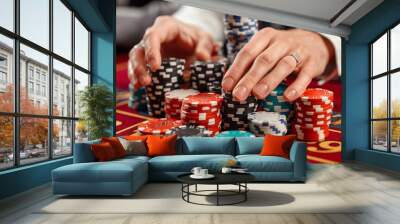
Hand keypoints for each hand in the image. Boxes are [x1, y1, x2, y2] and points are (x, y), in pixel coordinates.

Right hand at [128, 16, 218, 87]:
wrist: (193, 42)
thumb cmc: (197, 39)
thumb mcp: (205, 40)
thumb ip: (205, 47)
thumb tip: (203, 57)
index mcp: (166, 27)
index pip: (153, 36)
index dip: (152, 51)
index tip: (155, 67)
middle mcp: (153, 37)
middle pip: (140, 49)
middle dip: (140, 66)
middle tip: (146, 82)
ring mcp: (148, 49)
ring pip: (135, 59)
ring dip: (136, 73)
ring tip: (139, 86)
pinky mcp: (147, 60)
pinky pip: (137, 67)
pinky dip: (137, 77)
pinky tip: (137, 87)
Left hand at [221, 28, 336, 100]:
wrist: (315, 43)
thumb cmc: (282, 51)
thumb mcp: (265, 50)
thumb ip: (250, 65)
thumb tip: (231, 86)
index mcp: (265, 37)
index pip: (247, 53)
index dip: (236, 71)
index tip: (227, 87)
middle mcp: (281, 42)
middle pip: (263, 60)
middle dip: (249, 78)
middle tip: (239, 95)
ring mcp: (298, 51)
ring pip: (282, 65)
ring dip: (269, 81)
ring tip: (258, 94)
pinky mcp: (313, 63)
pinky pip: (304, 75)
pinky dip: (296, 86)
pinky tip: (288, 96)